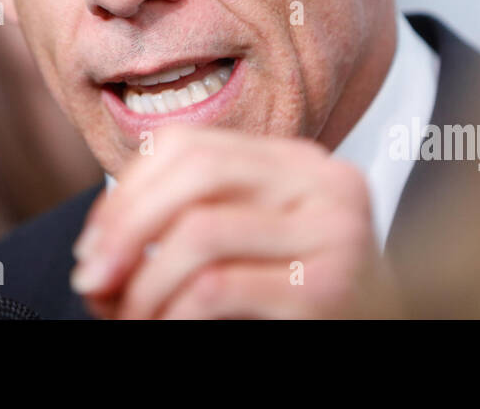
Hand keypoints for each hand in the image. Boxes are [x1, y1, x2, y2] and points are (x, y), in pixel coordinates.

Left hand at [70, 124, 401, 318]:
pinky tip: (161, 329)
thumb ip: (191, 223)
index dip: (126, 191)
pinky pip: (216, 288)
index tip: (93, 246)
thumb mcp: (250, 246)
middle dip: (124, 226)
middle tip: (90, 279)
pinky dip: (169, 314)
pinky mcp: (329, 291)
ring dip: (141, 282)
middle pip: (194, 172)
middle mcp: (326, 184)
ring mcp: (336, 235)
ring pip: (199, 231)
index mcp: (300, 162)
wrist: (388, 334)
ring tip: (126, 317)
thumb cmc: (300, 304)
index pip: (188, 145)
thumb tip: (96, 253)